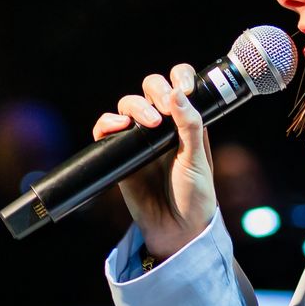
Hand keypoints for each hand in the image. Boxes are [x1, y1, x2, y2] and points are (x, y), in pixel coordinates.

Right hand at [92, 63, 214, 258]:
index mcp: (186, 121)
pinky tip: (119, 126)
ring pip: (128, 104)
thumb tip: (178, 93)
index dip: (179, 76)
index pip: (179, 84)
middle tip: (164, 112)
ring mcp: (140, 138)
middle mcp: (163, 124)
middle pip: (150, 88)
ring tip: (149, 123)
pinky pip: (106, 130)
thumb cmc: (194, 196)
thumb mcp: (198, 159)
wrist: (177, 229)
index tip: (184, 87)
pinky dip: (107, 122)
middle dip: (155, 90)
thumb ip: (190, 125)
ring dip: (135, 105)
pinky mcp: (120, 153)